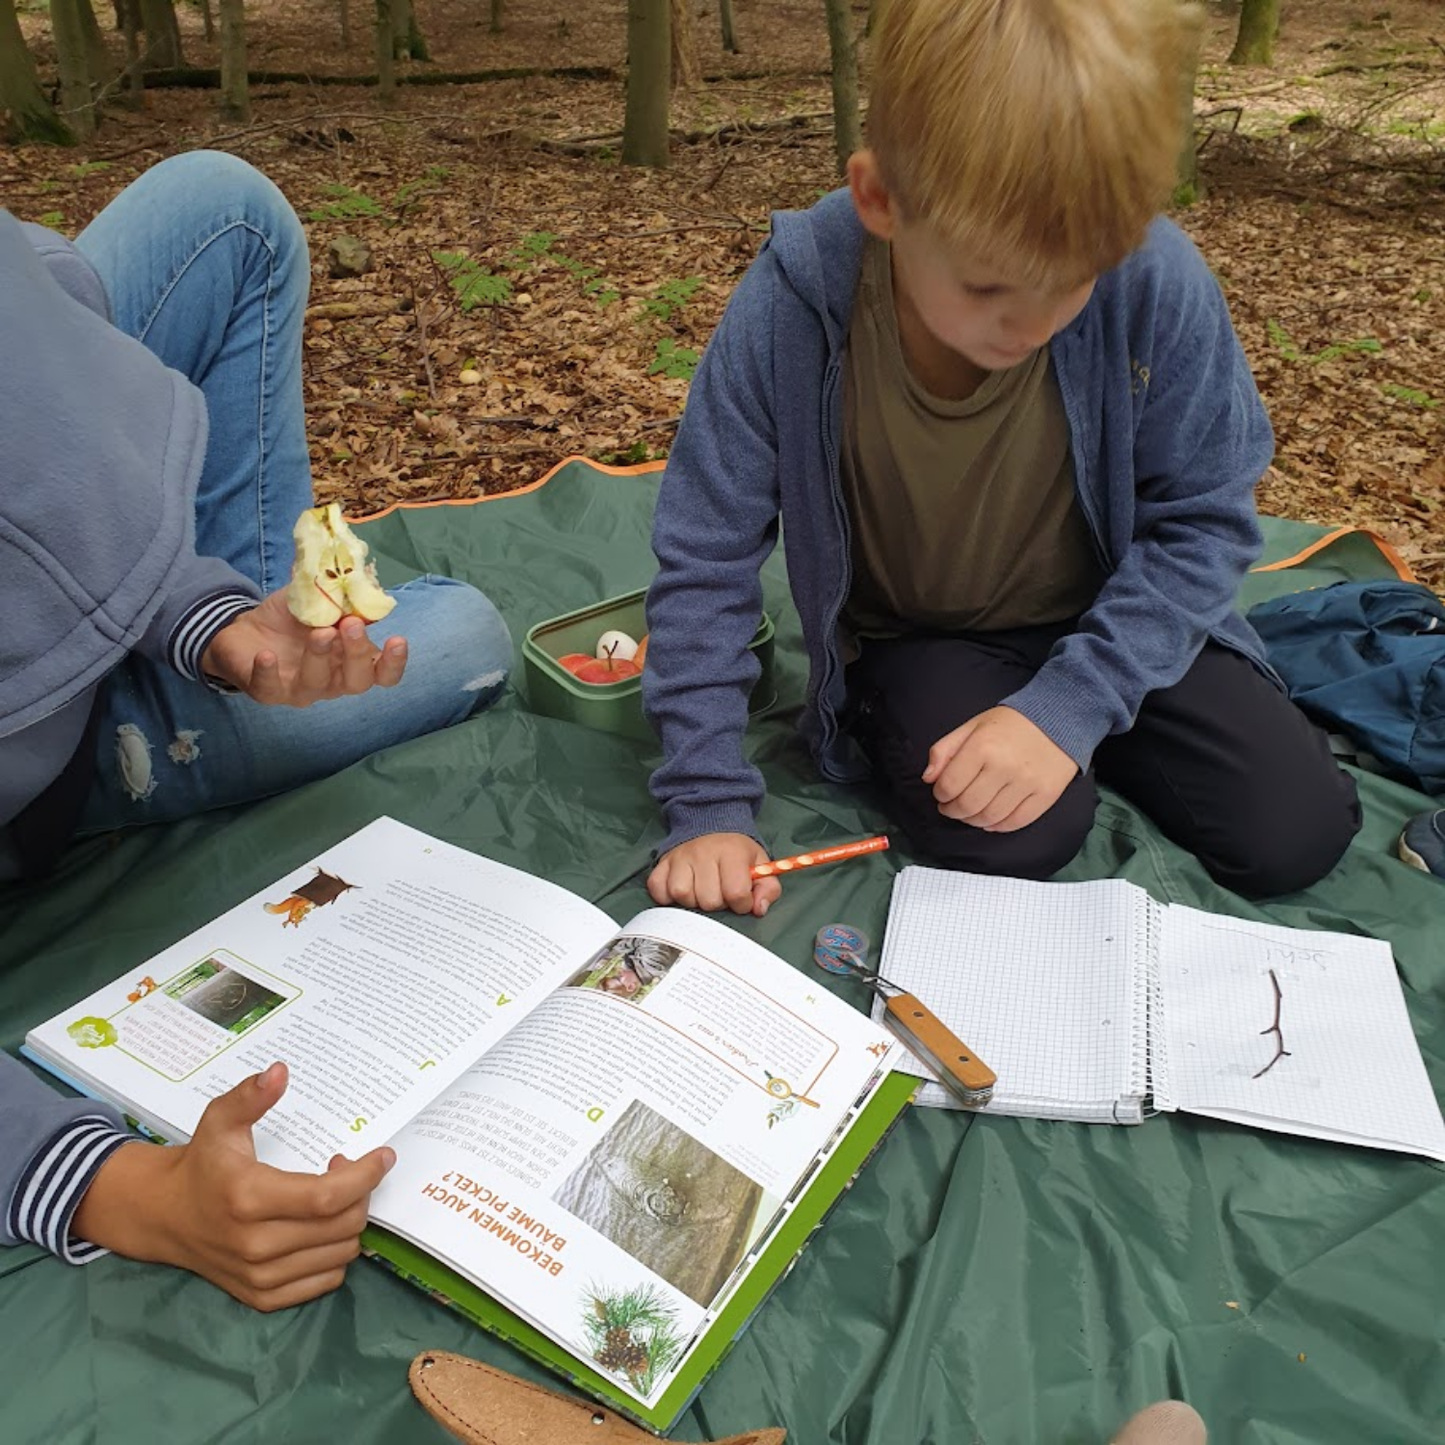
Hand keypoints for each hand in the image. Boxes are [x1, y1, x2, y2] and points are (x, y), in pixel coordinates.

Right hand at [71, 1062, 394, 1311]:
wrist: (166, 1216)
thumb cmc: (202, 1164)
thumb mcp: (220, 1121)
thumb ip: (250, 1096)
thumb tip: (279, 1071)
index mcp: (248, 1199)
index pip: (327, 1197)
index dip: (365, 1176)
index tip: (384, 1156)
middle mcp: (255, 1245)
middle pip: (342, 1226)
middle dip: (360, 1193)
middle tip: (347, 1169)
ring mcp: (259, 1277)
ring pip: (341, 1254)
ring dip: (350, 1222)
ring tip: (332, 1196)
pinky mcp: (262, 1298)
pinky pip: (326, 1281)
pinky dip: (335, 1253)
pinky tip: (321, 1227)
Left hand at [201, 589, 406, 705]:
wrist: (248, 630)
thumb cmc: (293, 619)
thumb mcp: (318, 600)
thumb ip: (340, 595)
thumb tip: (361, 579)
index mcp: (351, 661)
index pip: (382, 674)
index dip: (393, 663)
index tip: (398, 639)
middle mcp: (333, 681)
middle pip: (357, 681)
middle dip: (358, 654)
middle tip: (352, 624)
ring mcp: (302, 689)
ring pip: (317, 684)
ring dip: (320, 657)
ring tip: (318, 631)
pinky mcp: (268, 691)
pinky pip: (271, 689)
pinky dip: (269, 673)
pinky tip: (267, 655)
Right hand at [647, 832, 781, 915]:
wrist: (710, 823)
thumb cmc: (736, 851)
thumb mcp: (760, 864)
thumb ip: (768, 888)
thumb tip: (758, 909)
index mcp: (731, 852)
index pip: (736, 893)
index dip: (742, 903)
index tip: (742, 897)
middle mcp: (703, 853)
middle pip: (708, 900)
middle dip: (718, 903)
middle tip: (720, 891)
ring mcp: (679, 858)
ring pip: (682, 895)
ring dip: (693, 901)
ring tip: (701, 891)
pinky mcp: (662, 863)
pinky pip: (658, 890)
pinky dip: (667, 896)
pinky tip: (682, 890)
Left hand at [922, 706, 1077, 831]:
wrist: (1060, 718)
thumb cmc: (1011, 723)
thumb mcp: (972, 726)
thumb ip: (945, 749)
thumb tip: (928, 778)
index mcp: (982, 747)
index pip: (949, 785)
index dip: (940, 794)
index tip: (942, 793)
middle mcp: (1004, 767)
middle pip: (967, 806)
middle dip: (953, 811)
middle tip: (951, 807)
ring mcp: (1027, 783)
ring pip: (989, 818)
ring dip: (972, 820)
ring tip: (970, 813)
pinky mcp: (1045, 795)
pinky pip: (1016, 822)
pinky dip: (998, 827)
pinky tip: (990, 820)